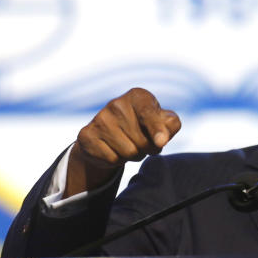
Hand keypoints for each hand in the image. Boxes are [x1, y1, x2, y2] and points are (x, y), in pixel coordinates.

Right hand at [66, 88, 181, 196]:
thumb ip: (171, 125)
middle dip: (147, 149)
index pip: (148, 112)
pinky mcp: (87, 135)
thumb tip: (161, 139)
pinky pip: (111, 159)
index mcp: (138, 96)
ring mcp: (99, 118)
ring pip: (127, 153)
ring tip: (129, 145)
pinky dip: (116, 160)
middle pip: (141, 141)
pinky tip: (114, 149)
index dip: (156, 129)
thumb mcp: (164, 122)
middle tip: (143, 143)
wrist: (111, 133)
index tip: (161, 142)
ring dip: (133, 156)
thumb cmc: (145, 126)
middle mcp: (116, 104)